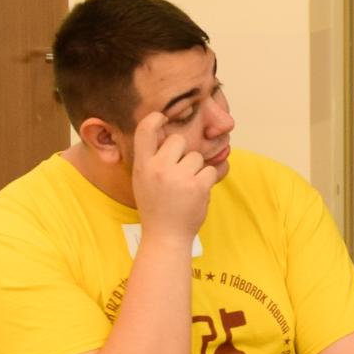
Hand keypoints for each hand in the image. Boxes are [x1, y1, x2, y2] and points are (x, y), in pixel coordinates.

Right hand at [128, 109, 214, 245]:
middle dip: (183, 153)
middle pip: (178, 140)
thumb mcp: (143, 180)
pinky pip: (210, 170)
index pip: (145, 130)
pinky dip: (207, 181)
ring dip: (196, 169)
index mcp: (143, 165)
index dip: (155, 118)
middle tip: (178, 174)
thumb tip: (171, 136)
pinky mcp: (198, 186)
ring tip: (186, 188)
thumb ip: (152, 159)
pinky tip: (196, 194)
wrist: (166, 236)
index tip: (162, 117)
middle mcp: (159, 168)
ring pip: (196, 156)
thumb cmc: (156, 207)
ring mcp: (179, 177)